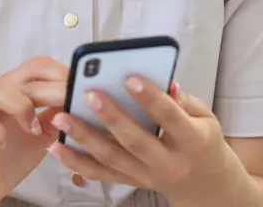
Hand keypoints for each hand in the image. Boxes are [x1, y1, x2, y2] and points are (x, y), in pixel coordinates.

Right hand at [0, 56, 67, 206]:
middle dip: (52, 88)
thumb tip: (84, 102)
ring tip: (34, 129)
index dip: (62, 73)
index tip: (82, 90)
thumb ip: (60, 116)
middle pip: (23, 74)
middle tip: (70, 104)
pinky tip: (4, 145)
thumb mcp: (45, 133)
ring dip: (21, 106)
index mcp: (18, 89)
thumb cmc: (14, 153)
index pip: (40, 67)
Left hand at [46, 79, 243, 202]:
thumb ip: (183, 100)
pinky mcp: (130, 181)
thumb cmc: (204, 140)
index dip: (151, 98)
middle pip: (136, 141)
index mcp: (193, 142)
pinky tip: (57, 147)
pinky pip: (100, 174)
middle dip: (110, 117)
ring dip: (83, 138)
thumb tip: (165, 81)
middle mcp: (168, 164)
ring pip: (112, 160)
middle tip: (88, 93)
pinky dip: (76, 162)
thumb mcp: (206, 118)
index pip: (170, 118)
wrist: (206, 184)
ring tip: (60, 117)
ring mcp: (147, 176)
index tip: (130, 77)